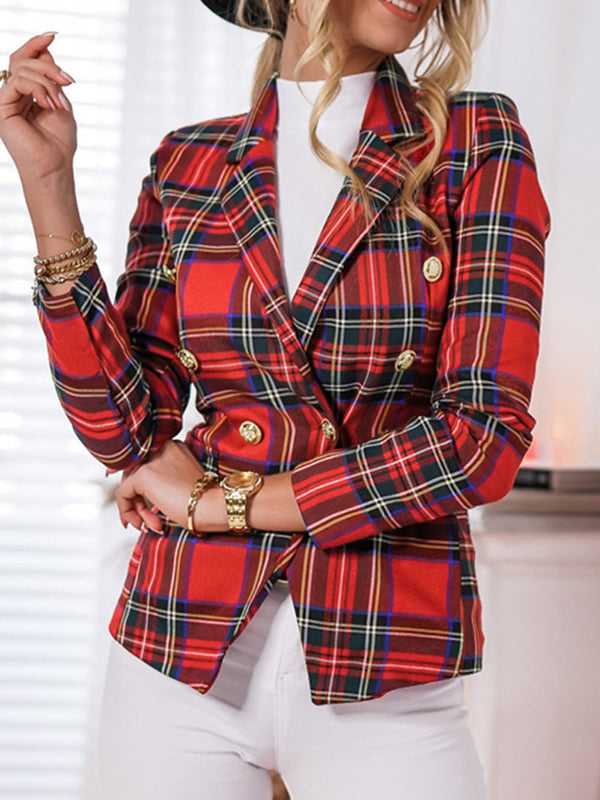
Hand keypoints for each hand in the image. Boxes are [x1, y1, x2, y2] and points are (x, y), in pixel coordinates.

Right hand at [0, 33, 75, 182]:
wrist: (54, 168)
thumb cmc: (60, 143)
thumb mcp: (60, 103)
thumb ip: (51, 80)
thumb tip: (45, 51)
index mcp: (25, 94)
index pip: (25, 61)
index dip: (36, 45)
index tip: (53, 35)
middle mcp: (12, 95)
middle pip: (22, 60)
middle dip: (48, 65)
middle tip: (68, 80)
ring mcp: (5, 101)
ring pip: (22, 69)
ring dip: (48, 82)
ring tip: (61, 103)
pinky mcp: (2, 108)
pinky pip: (18, 81)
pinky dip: (38, 89)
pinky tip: (50, 104)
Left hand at [114, 440, 227, 533]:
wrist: (212, 506)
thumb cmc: (204, 501)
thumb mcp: (181, 484)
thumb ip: (162, 483)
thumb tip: (137, 496)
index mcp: (174, 447)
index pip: (147, 465)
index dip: (141, 488)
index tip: (139, 505)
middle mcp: (162, 448)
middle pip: (135, 474)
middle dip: (138, 501)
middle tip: (146, 520)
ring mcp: (152, 460)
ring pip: (129, 485)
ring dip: (137, 509)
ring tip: (150, 524)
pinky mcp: (144, 474)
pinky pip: (123, 493)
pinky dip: (127, 510)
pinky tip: (140, 522)